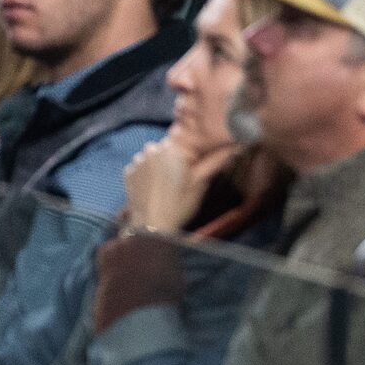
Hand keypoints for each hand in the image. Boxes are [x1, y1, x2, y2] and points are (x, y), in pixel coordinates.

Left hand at [122, 128, 239, 235]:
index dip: (189, 150)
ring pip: (154, 156)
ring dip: (159, 165)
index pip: (183, 136)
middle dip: (174, 158)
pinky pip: (141, 166)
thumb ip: (216, 161)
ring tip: (166, 186)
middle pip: (168, 146)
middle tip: (181, 179)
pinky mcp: (128, 171)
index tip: (191, 164)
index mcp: (173, 148)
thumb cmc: (179, 205)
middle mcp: (153, 148)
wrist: (151, 227)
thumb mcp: (201, 183)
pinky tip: (154, 189)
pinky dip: (147, 174)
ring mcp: (138, 160)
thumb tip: (236, 146)